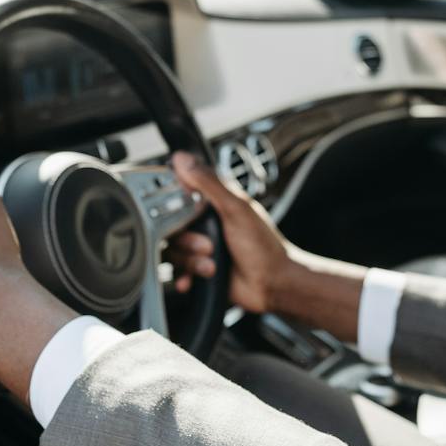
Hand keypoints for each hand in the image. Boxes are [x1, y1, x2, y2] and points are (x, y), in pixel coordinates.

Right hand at [166, 151, 295, 314]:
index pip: (179, 196)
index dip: (174, 207)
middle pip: (172, 228)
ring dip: (191, 261)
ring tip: (212, 265)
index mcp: (214, 204)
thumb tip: (183, 159)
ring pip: (174, 251)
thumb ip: (209, 184)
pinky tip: (193, 280)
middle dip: (188, 241)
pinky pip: (178, 272)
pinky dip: (184, 277)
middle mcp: (205, 224)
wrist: (273, 285)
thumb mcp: (236, 209)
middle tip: (208, 246)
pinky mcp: (200, 269)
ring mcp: (201, 247)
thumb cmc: (264, 246)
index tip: (181, 217)